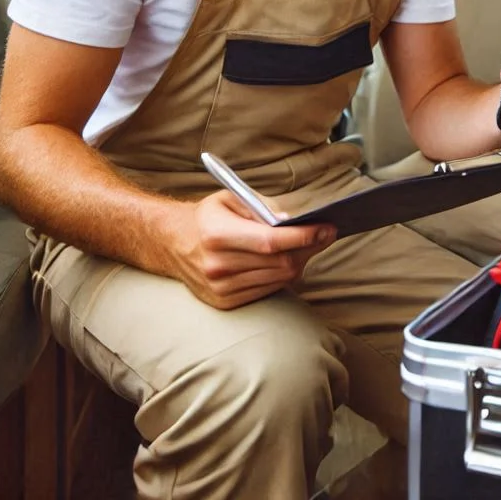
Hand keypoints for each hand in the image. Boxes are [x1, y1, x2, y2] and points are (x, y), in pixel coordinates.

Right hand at [163, 190, 336, 309]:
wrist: (173, 243)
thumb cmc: (209, 216)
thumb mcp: (231, 198)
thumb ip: (262, 207)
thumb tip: (292, 222)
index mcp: (217, 235)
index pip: (270, 241)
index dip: (303, 236)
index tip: (327, 228)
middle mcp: (217, 265)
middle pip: (280, 262)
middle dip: (309, 248)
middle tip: (326, 233)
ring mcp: (220, 288)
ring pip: (279, 278)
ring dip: (300, 261)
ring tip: (308, 245)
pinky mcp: (225, 302)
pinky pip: (269, 290)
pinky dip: (284, 275)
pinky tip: (287, 260)